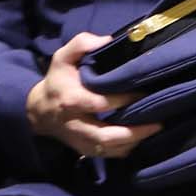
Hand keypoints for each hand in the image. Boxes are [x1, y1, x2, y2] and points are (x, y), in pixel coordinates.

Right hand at [29, 35, 156, 160]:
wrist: (38, 110)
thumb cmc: (58, 80)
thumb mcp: (63, 57)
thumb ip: (81, 44)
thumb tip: (106, 40)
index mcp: (70, 99)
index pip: (99, 104)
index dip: (122, 100)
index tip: (142, 92)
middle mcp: (75, 123)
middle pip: (104, 136)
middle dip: (132, 132)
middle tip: (157, 123)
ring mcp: (79, 139)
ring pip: (107, 149)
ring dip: (132, 143)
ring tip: (153, 130)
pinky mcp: (83, 149)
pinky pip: (106, 155)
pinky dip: (124, 150)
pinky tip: (141, 139)